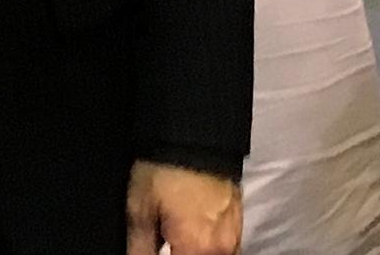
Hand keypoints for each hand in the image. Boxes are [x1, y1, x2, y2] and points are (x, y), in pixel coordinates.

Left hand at [125, 160, 240, 254]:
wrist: (196, 136)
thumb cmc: (164, 171)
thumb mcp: (140, 206)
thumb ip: (140, 246)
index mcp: (196, 248)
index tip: (152, 249)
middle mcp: (222, 249)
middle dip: (179, 253)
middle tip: (164, 242)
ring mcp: (234, 237)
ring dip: (193, 251)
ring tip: (175, 241)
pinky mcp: (239, 223)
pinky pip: (225, 249)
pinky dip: (207, 248)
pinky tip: (191, 236)